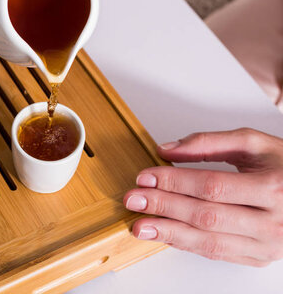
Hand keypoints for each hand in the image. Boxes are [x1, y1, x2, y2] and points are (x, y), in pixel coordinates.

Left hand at [123, 128, 282, 266]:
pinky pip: (216, 254)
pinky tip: (165, 234)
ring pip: (209, 241)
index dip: (174, 182)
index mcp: (273, 187)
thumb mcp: (253, 144)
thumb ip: (208, 143)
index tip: (145, 177)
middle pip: (206, 215)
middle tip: (133, 199)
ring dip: (169, 233)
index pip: (212, 186)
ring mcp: (267, 245)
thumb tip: (166, 150)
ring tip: (140, 225)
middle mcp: (273, 221)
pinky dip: (186, 244)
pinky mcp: (259, 258)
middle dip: (164, 206)